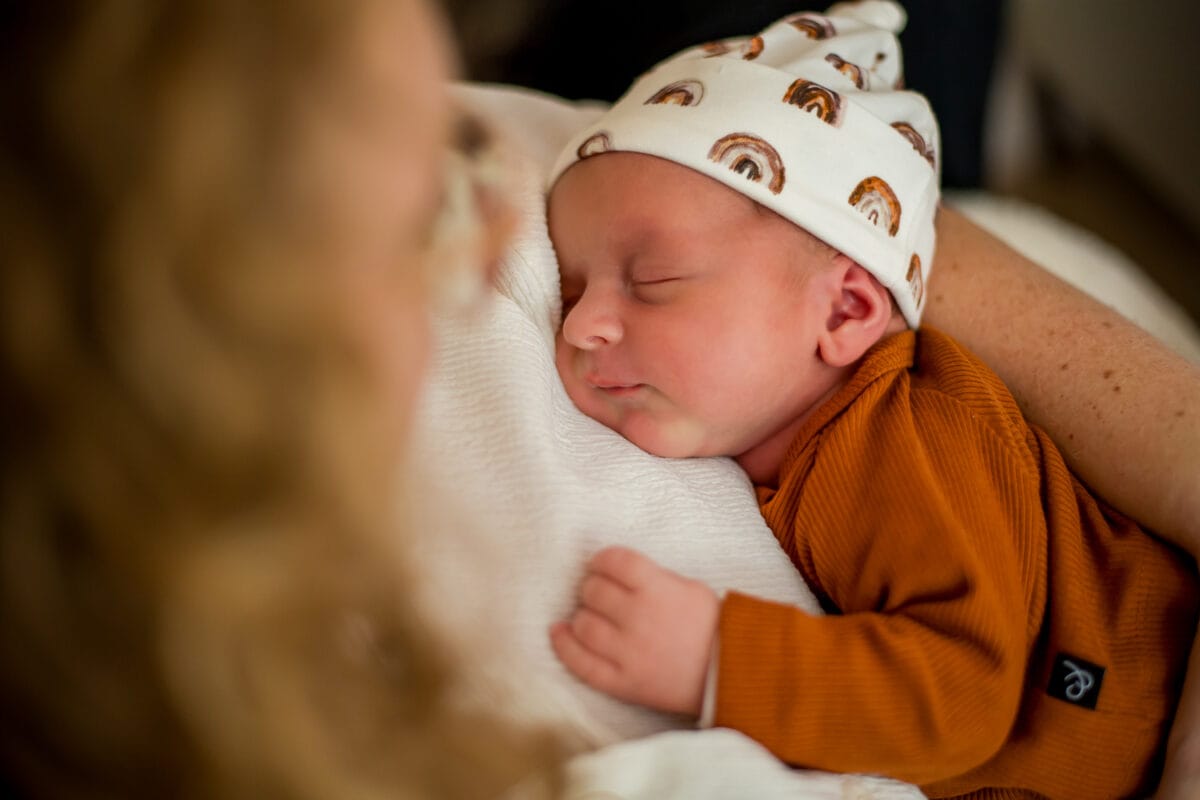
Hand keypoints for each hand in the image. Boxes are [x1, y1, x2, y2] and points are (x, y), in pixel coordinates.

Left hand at [549, 546, 718, 716]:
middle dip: (592, 588)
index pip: (613, 561)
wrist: (728, 673)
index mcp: (657, 589)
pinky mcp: (623, 682)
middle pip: (593, 591)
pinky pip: (581, 663)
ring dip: (582, 615)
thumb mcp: (688, 587)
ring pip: (583, 624)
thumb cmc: (710, 626)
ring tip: (590, 614)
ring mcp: (628, 652)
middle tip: (599, 593)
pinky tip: (558, 632)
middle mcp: (639, 617)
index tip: (599, 565)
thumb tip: (615, 573)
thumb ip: (652, 578)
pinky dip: (564, 645)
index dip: (600, 560)